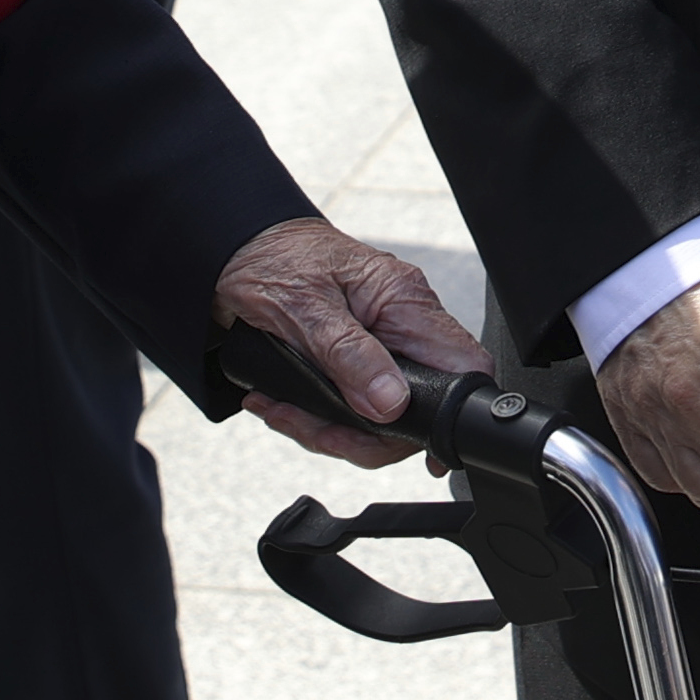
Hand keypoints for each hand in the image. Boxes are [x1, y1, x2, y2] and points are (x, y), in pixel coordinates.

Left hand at [214, 215, 491, 466]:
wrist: (238, 249)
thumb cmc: (273, 259)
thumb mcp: (307, 309)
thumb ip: (350, 357)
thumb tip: (390, 404)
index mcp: (404, 300)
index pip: (461, 361)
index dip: (452, 411)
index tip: (421, 449)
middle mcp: (402, 322)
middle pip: (416, 405)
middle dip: (361, 433)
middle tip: (316, 431)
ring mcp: (382, 342)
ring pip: (381, 415)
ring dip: (329, 428)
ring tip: (283, 413)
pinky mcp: (358, 357)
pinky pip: (355, 404)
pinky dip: (318, 416)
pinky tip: (284, 406)